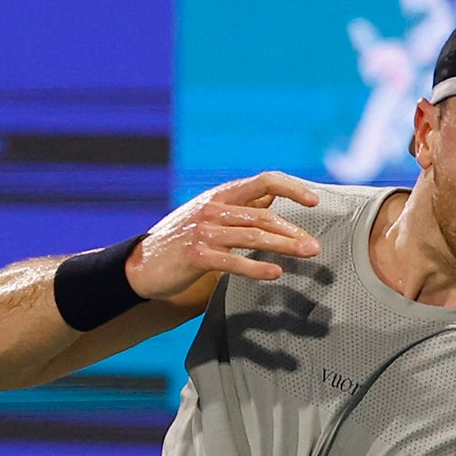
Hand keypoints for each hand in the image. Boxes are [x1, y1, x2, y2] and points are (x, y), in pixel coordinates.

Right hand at [126, 171, 320, 299]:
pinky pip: (233, 261)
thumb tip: (272, 197)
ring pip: (253, 236)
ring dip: (284, 245)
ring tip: (307, 254)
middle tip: (315, 246)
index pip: (263, 181)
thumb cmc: (180, 243)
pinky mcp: (197, 255)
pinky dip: (256, 267)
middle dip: (293, 230)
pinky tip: (275, 273)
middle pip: (263, 215)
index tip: (314, 201)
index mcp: (221, 196)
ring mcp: (204, 231)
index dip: (291, 188)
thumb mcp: (210, 217)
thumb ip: (240, 207)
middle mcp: (214, 209)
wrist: (140, 266)